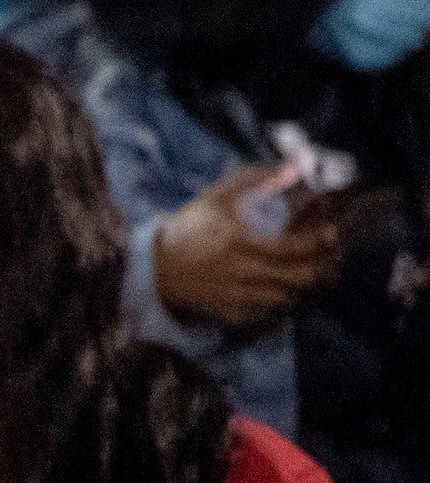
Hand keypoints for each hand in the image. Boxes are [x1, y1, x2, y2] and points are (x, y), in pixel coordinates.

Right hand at [153, 163, 344, 325]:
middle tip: (330, 257)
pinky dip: (282, 303)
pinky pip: (268, 313)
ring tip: (311, 273)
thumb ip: (250, 182)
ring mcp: (236, 295)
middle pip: (298, 277)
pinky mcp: (231, 312)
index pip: (291, 247)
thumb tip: (287, 170)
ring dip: (304, 286)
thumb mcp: (213, 200)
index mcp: (237, 241)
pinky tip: (283, 291)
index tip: (330, 233)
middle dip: (322, 267)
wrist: (152, 269)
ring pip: (288, 297)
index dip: (318, 242)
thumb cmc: (185, 231)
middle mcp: (241, 271)